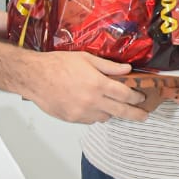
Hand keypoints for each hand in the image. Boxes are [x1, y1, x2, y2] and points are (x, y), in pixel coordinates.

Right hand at [27, 52, 148, 124]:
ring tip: (111, 105)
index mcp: (98, 84)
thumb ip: (109, 66)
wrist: (35, 77)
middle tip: (144, 115)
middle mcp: (92, 101)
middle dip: (135, 114)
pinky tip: (92, 106)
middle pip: (121, 111)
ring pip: (105, 117)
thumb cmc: (58, 64)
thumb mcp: (86, 58)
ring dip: (111, 112)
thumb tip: (127, 69)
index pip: (125, 95)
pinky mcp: (72, 119)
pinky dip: (95, 114)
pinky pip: (90, 120)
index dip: (136, 97)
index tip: (141, 97)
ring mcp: (82, 112)